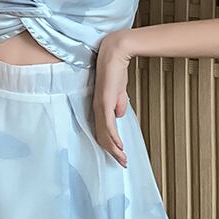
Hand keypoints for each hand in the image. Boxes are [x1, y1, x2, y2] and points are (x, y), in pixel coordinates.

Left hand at [92, 31, 131, 166]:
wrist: (115, 55)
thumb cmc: (116, 71)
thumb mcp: (119, 92)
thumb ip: (118, 104)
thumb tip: (119, 116)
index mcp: (98, 107)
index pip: (101, 132)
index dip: (110, 146)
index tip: (119, 156)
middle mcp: (96, 109)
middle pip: (101, 137)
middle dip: (113, 153)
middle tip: (122, 163)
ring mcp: (99, 106)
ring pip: (104, 134)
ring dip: (114, 149)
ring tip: (122, 159)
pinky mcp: (104, 102)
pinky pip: (108, 124)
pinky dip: (114, 138)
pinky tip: (119, 146)